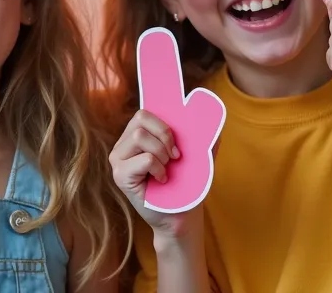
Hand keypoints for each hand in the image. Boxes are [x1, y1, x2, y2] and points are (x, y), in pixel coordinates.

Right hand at [109, 110, 205, 237]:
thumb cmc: (186, 186)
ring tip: (166, 169)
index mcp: (135, 136)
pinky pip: (145, 159)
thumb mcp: (196, 155)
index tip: (177, 146)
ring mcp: (118, 160)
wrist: (181, 217)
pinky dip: (159, 168)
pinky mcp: (120, 176)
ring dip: (161, 153)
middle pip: (141, 118)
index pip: (144, 113)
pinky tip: (161, 180)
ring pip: (140, 136)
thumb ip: (201, 135)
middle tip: (173, 158)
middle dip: (164, 136)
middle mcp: (122, 146)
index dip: (164, 124)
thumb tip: (213, 115)